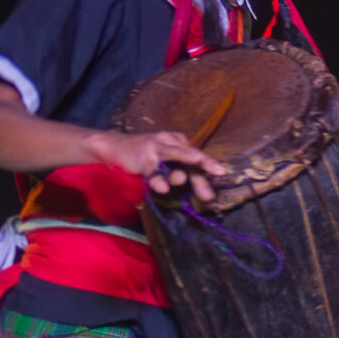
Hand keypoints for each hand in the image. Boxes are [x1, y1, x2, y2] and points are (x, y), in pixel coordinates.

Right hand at [93, 128, 225, 204]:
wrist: (116, 147)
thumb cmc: (147, 157)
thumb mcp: (169, 164)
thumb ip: (185, 176)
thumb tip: (207, 195)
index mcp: (179, 143)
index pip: (197, 156)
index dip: (209, 167)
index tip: (222, 174)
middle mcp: (170, 142)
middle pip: (190, 155)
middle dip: (204, 164)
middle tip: (218, 171)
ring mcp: (156, 148)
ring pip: (174, 156)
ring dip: (181, 171)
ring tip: (184, 182)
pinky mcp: (142, 158)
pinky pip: (153, 171)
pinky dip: (158, 180)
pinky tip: (163, 188)